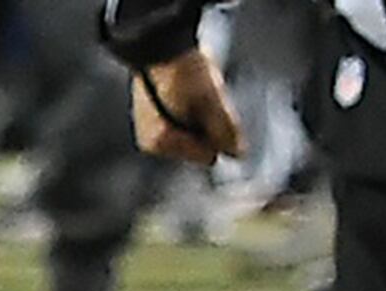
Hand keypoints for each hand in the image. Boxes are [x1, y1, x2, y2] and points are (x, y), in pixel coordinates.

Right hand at [129, 49, 245, 164]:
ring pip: (190, 129)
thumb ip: (226, 132)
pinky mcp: (150, 106)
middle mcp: (151, 138)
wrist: (161, 39)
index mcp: (160, 143)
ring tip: (197, 89)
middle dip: (208, 126)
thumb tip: (237, 152)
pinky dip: (189, 104)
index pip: (206, 156)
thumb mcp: (212, 103)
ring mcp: (148, 122)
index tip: (221, 115)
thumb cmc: (181, 69)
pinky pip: (179, 114)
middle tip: (207, 99)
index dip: (219, 137)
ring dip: (199, 114)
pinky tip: (189, 86)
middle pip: (197, 143)